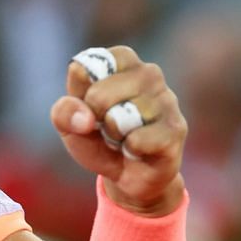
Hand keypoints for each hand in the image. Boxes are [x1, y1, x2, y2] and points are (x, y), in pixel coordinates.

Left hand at [50, 45, 187, 215]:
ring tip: (124, 138)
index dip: (81, 92)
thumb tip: (84, 118)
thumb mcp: (71, 126)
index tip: (90, 104)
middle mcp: (149, 73)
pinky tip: (138, 150)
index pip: (90, 64)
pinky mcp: (176, 128)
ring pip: (118, 119)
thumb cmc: (100, 140)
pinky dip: (130, 151)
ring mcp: (166, 99)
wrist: (129, 176)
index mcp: (123, 63)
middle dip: (94, 119)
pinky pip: (137, 140)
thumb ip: (63, 112)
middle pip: (98, 95)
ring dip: (113, 137)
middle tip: (108, 128)